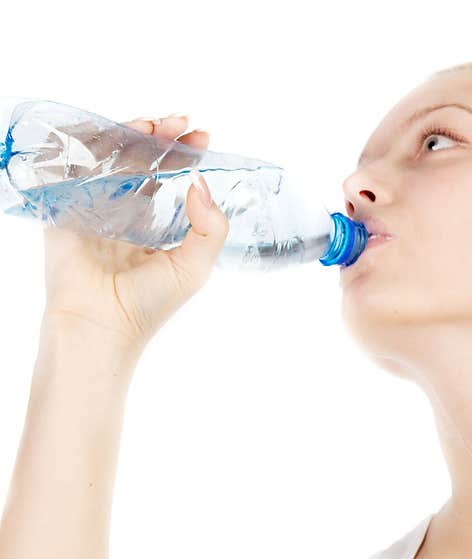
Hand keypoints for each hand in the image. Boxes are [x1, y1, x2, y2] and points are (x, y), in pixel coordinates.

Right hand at [39, 113, 229, 358]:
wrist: (100, 325)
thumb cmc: (149, 305)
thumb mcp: (195, 268)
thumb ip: (209, 229)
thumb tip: (201, 183)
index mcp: (155, 226)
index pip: (170, 179)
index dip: (186, 155)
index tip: (204, 137)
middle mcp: (125, 213)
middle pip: (142, 160)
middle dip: (162, 137)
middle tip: (181, 122)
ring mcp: (95, 207)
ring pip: (111, 157)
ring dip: (132, 135)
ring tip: (154, 124)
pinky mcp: (66, 206)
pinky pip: (76, 166)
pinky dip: (92, 145)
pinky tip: (115, 134)